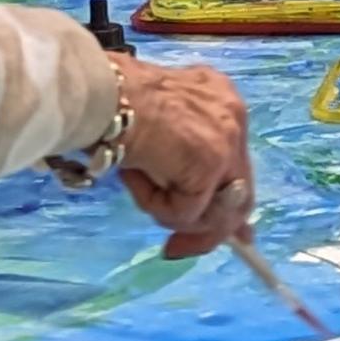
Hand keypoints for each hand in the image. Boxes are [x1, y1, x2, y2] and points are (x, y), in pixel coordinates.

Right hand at [116, 59, 253, 256]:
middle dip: (208, 230)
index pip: (237, 167)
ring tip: (139, 189)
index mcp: (222, 104)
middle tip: (174, 247)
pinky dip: (154, 205)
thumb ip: (180, 163)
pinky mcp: (210, 164)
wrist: (101, 92)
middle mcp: (234, 118)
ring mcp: (227, 141)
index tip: (219, 234)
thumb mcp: (157, 132)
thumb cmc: (111, 104)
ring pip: (215, 212)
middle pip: (238, 197)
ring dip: (171, 214)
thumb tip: (190, 211)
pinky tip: (135, 176)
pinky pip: (186, 212)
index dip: (226, 205)